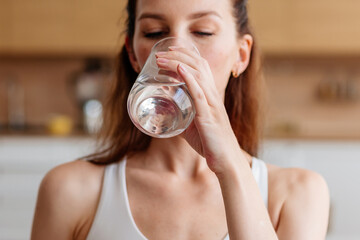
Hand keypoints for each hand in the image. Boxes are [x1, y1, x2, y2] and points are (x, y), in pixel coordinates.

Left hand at [155, 46, 243, 174]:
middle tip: (160, 53)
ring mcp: (212, 105)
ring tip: (162, 59)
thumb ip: (183, 119)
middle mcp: (213, 96)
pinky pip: (199, 93)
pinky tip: (179, 70)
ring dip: (178, 63)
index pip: (201, 67)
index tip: (169, 51)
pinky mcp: (209, 116)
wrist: (227, 161)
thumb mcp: (193, 128)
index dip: (186, 55)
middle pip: (199, 65)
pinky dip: (189, 79)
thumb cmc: (211, 144)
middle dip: (178, 55)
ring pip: (197, 75)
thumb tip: (166, 116)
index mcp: (210, 96)